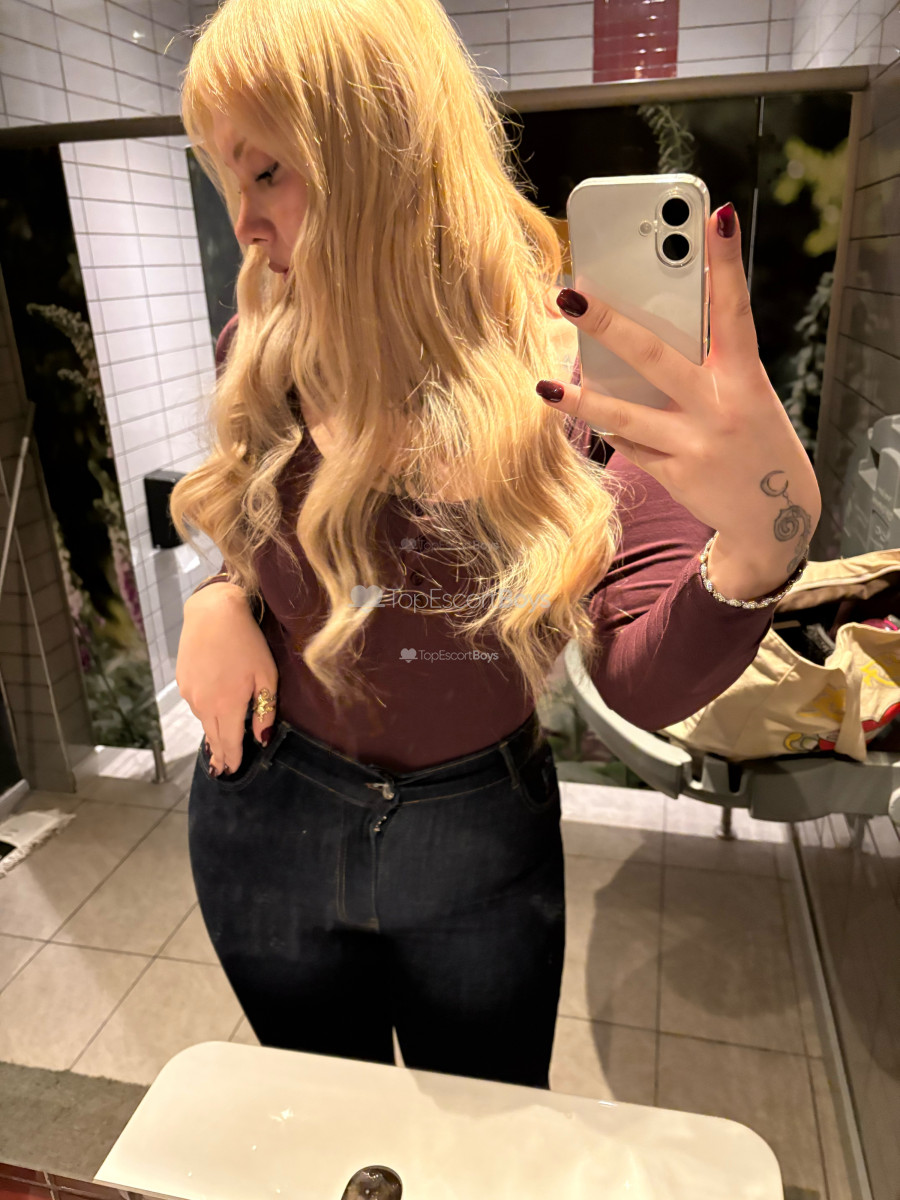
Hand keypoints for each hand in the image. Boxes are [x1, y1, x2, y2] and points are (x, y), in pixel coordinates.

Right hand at [176, 582, 278, 775]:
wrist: (213, 612)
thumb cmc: (247, 642)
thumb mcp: (266, 675)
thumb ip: (265, 710)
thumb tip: (261, 739)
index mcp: (227, 705)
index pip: (230, 742)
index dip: (232, 758)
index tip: (233, 772)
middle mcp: (204, 704)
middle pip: (213, 736)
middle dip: (220, 753)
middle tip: (222, 769)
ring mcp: (190, 693)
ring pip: (203, 720)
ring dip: (212, 732)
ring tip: (218, 745)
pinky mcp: (182, 681)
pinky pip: (196, 704)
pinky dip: (205, 712)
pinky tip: (211, 713)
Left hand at [536, 203, 821, 600]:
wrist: (773, 515)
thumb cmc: (754, 439)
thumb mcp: (746, 395)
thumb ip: (708, 366)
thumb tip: (647, 332)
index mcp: (744, 377)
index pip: (734, 311)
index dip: (726, 264)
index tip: (716, 217)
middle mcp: (719, 408)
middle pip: (654, 358)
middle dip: (608, 324)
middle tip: (569, 295)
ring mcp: (693, 445)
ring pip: (624, 416)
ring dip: (581, 399)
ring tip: (544, 383)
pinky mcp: (674, 475)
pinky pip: (628, 446)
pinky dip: (607, 428)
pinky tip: (584, 415)